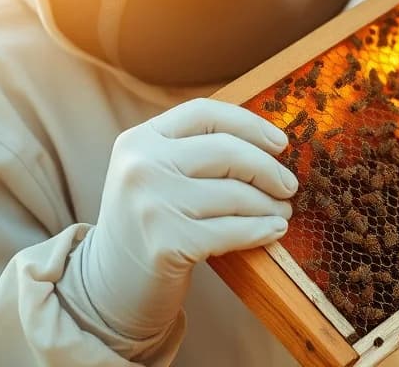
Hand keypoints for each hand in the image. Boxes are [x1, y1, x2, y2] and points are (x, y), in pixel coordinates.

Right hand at [75, 99, 297, 339]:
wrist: (109, 285)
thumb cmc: (150, 224)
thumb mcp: (156, 175)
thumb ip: (195, 151)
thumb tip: (270, 144)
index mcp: (139, 139)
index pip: (205, 113)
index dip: (250, 124)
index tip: (280, 143)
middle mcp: (141, 166)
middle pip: (228, 151)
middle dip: (269, 169)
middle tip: (289, 186)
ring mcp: (152, 204)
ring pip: (236, 194)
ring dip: (270, 205)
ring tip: (282, 212)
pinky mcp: (168, 243)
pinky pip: (234, 230)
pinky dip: (261, 231)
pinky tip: (273, 231)